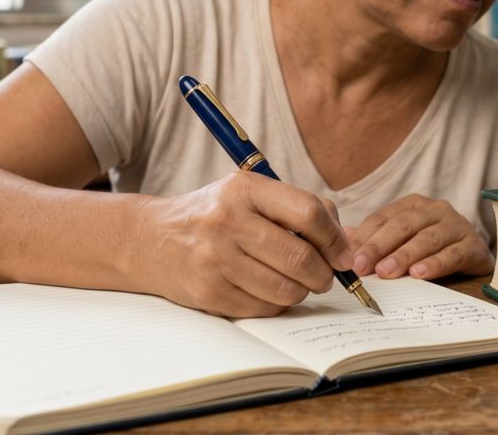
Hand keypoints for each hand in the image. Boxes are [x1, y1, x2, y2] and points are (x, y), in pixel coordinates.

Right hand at [137, 172, 353, 317]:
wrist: (151, 239)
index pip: (308, 213)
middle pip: (301, 258)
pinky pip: (264, 308)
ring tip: (296, 282)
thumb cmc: (212, 215)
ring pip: (286, 289)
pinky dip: (276, 304)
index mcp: (243, 189)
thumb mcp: (248, 194)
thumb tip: (346, 242)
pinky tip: (267, 290)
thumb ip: (298, 208)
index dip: (335, 239)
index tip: (343, 255)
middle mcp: (227, 221)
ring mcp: (216, 259)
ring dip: (302, 292)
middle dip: (324, 274)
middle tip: (324, 276)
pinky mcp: (209, 292)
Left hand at [347, 193, 493, 280]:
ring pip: (427, 239)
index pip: (383, 218)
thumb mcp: (403, 239)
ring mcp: (457, 225)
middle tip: (362, 266)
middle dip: (379, 246)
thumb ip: (375, 239)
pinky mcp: (474, 246)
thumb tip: (343, 241)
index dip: (365, 238)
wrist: (476, 254)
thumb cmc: (433, 247)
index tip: (349, 258)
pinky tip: (419, 274)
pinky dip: (435, 264)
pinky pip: (453, 254)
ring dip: (404, 256)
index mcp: (413, 204)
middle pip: (403, 226)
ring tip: (386, 272)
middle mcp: (435, 209)